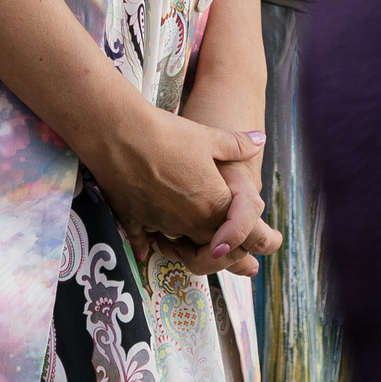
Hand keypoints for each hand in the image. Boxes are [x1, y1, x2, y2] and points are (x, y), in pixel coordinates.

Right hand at [147, 87, 282, 276]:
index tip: (263, 242)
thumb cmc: (167, 133)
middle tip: (228, 248)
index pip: (243, 236)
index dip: (255, 240)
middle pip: (211, 247)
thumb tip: (260, 139)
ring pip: (179, 243)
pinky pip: (143, 241)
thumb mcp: (208, 137)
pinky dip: (147, 245)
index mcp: (213, 206)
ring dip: (186, 242)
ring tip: (191, 239)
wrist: (117, 132)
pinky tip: (146, 250)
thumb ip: (237, 144)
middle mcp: (188, 223)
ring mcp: (159, 224)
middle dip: (222, 248)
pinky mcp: (133, 220)